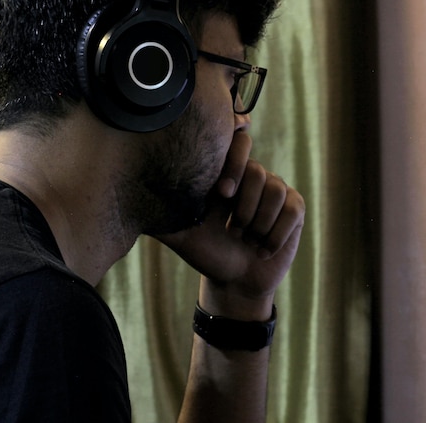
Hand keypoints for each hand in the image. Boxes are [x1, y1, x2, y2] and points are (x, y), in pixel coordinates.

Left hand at [157, 131, 304, 318]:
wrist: (236, 281)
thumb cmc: (207, 253)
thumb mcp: (180, 232)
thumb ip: (161, 213)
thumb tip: (132, 194)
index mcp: (227, 174)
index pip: (238, 143)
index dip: (234, 163)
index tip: (222, 194)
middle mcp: (254, 176)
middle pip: (257, 172)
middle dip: (244, 208)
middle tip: (233, 230)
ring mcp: (277, 190)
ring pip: (276, 192)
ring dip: (259, 226)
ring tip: (247, 242)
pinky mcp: (294, 208)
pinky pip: (292, 210)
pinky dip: (276, 235)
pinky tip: (263, 249)